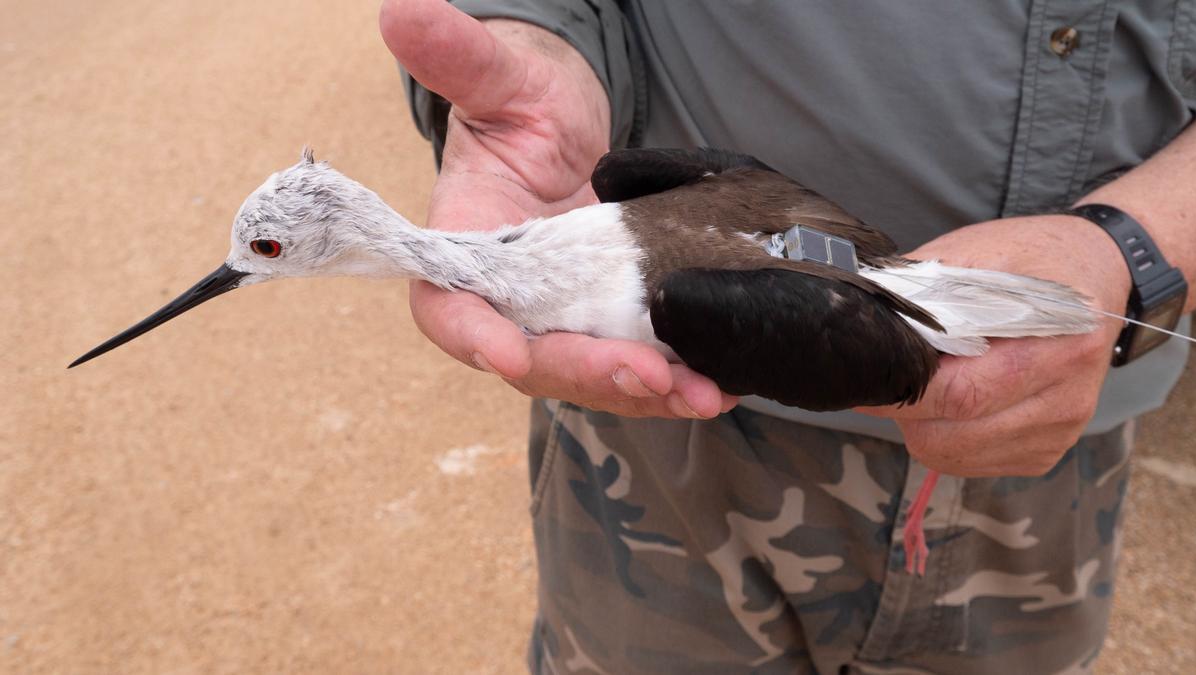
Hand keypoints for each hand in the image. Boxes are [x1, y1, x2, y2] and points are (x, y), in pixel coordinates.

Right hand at [379, 0, 735, 417]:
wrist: (573, 135)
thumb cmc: (526, 105)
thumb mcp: (502, 80)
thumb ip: (460, 59)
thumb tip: (402, 14)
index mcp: (464, 251)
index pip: (449, 308)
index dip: (472, 335)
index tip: (508, 353)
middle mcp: (508, 300)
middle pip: (533, 359)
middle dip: (588, 373)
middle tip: (648, 375)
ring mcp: (562, 319)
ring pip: (590, 375)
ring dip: (643, 393)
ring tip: (702, 393)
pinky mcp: (608, 325)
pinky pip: (633, 364)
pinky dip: (672, 382)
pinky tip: (717, 384)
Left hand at [857, 215, 1129, 475]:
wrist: (1099, 276)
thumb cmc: (1036, 261)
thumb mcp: (983, 250)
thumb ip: (927, 285)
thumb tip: (872, 319)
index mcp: (1060, 344)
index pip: (962, 394)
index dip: (902, 393)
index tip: (866, 378)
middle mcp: (1066, 398)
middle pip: (953, 436)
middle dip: (905, 412)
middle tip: (892, 378)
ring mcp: (1060, 431)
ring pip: (955, 456)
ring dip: (924, 427)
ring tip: (929, 383)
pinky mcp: (1046, 451)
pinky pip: (973, 462)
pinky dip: (947, 438)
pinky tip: (953, 402)